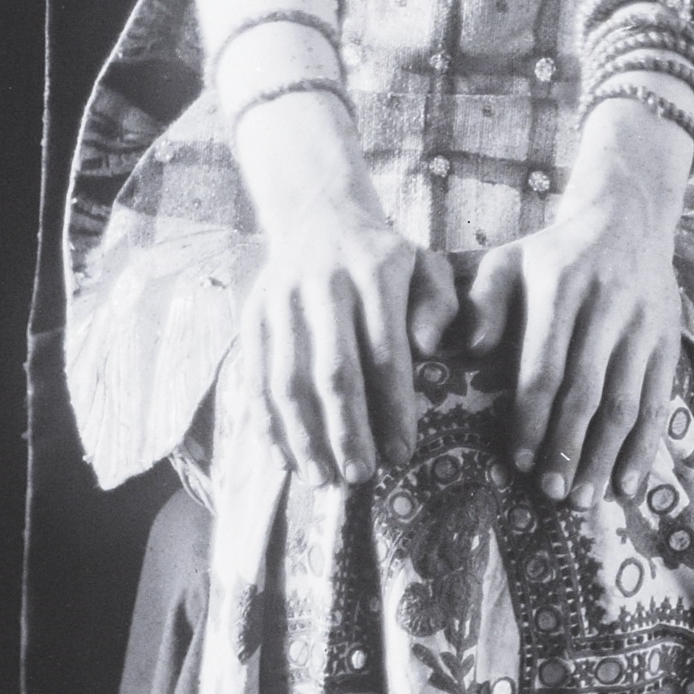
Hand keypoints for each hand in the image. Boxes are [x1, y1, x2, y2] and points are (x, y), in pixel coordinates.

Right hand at [246, 202, 459, 484]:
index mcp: (374, 273)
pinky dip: (267, 422)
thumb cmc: (385, 259)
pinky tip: (283, 457)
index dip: (392, 408)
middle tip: (361, 477)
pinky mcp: (253, 315)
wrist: (319, 215)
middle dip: (347, 430)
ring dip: (303, 436)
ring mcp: (281, 300)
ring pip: (287, 379)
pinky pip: (255, 375)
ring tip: (322, 478)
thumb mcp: (426, 266)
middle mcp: (323, 284)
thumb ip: (440, 304)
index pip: (385, 352)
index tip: (402, 454)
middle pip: (333, 370)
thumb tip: (430, 350)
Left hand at [460, 135, 686, 511]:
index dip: (531, 417)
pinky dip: (644, 446)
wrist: (628, 219)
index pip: (545, 363)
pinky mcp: (669, 341)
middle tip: (551, 492)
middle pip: (587, 390)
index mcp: (559, 284)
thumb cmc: (553, 255)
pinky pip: (658, 401)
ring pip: (626, 402)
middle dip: (568, 446)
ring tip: (586, 499)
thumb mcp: (508, 262)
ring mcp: (643, 324)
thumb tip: (469, 350)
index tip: (518, 460)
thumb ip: (482, 302)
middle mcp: (606, 304)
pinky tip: (628, 482)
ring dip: (606, 456)